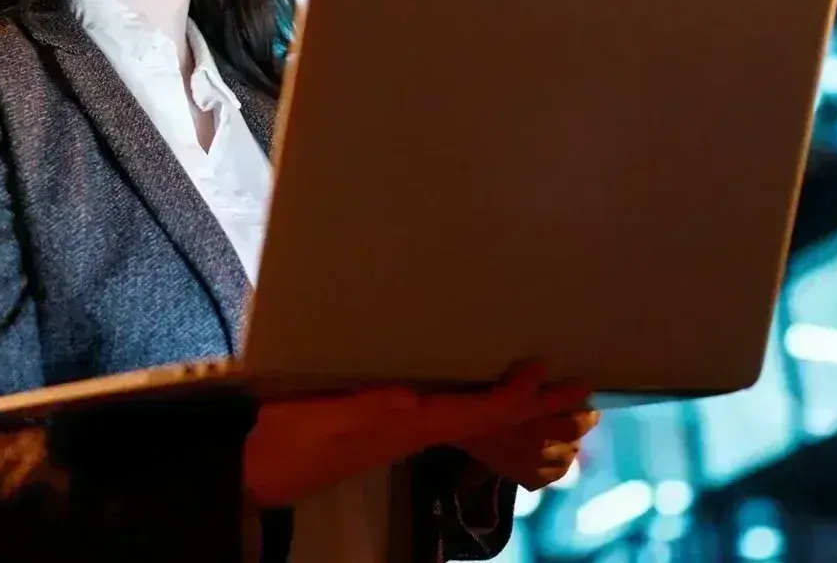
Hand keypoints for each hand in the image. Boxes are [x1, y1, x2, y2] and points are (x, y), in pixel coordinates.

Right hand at [243, 364, 587, 508]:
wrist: (252, 465)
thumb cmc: (285, 439)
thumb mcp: (322, 419)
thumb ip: (365, 409)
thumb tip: (409, 397)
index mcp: (407, 425)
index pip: (476, 412)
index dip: (517, 396)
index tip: (546, 371)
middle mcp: (414, 429)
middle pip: (490, 419)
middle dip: (538, 405)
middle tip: (583, 386)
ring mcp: (403, 430)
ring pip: (476, 418)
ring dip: (517, 403)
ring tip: (550, 384)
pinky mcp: (388, 426)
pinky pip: (451, 413)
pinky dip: (481, 399)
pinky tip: (482, 385)